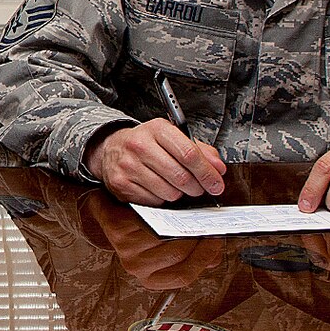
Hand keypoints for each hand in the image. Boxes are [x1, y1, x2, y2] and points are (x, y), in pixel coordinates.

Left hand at [83, 192, 223, 287]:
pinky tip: (168, 201)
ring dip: (180, 221)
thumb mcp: (172, 249)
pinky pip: (141, 219)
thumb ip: (194, 256)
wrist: (114, 216)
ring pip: (161, 236)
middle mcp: (137, 267)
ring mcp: (125, 250)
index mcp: (153, 278)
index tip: (217, 240)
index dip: (204, 258)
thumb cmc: (147, 233)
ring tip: (194, 211)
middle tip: (209, 221)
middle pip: (175, 254)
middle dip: (196, 236)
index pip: (184, 276)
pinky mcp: (115, 229)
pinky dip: (155, 208)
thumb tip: (214, 257)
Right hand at [84, 119, 224, 203]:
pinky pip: (155, 201)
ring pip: (170, 192)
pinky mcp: (121, 184)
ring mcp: (128, 166)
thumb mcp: (172, 138)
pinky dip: (161, 198)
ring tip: (173, 184)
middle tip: (198, 188)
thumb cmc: (147, 144)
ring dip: (178, 193)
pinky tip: (157, 187)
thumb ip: (199, 151)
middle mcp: (140, 145)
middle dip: (197, 187)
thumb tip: (218, 168)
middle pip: (181, 176)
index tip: (216, 183)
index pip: (189, 154)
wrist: (111, 148)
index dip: (207, 172)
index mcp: (157, 129)